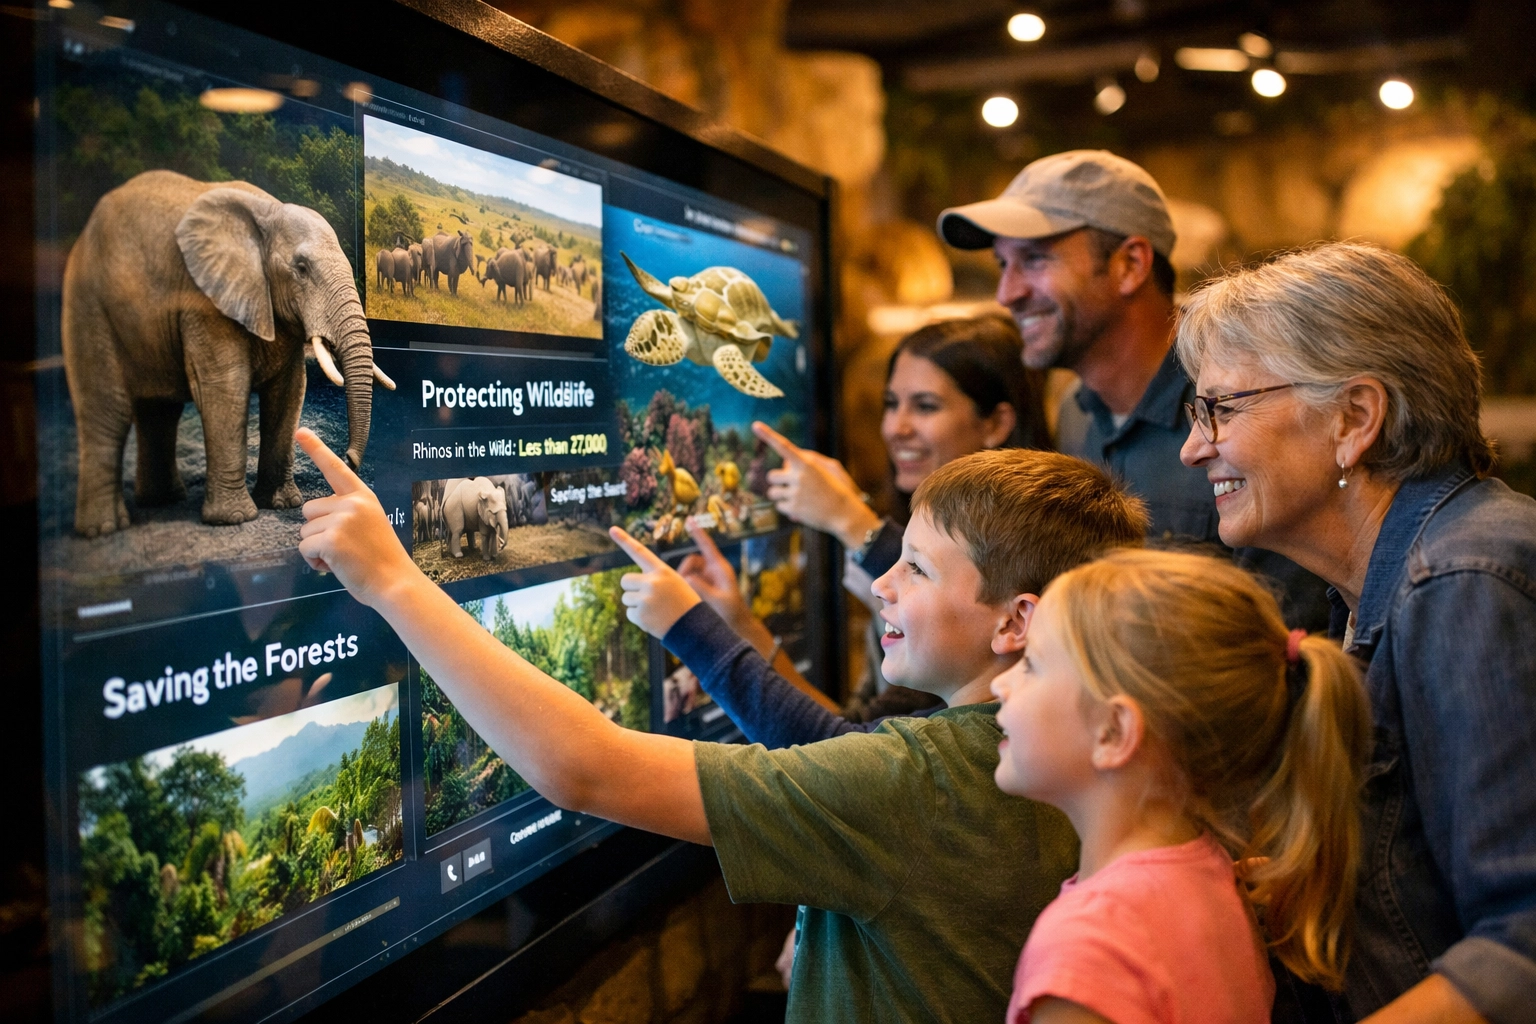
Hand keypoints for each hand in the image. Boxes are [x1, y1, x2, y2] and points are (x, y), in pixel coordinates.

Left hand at [295, 429, 416, 606]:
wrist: (396, 583)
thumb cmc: (382, 560)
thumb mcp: (370, 525)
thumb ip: (347, 513)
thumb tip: (316, 518)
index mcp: (363, 497)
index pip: (336, 468)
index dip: (316, 449)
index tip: (300, 431)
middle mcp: (352, 503)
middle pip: (309, 510)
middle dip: (318, 530)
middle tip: (346, 546)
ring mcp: (342, 520)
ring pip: (304, 531)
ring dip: (317, 548)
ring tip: (344, 557)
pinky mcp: (331, 539)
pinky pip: (304, 548)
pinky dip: (314, 561)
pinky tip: (336, 566)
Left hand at [611, 527, 700, 637]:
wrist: (694, 627)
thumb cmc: (684, 603)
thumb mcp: (674, 583)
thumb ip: (653, 578)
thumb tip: (628, 582)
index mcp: (662, 571)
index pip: (640, 552)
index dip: (624, 540)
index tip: (611, 529)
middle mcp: (652, 582)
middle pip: (625, 580)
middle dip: (631, 588)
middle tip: (648, 597)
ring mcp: (645, 599)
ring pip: (626, 598)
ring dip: (636, 604)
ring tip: (655, 609)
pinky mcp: (641, 615)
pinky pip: (629, 613)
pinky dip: (638, 618)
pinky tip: (654, 619)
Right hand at [677, 519, 751, 630]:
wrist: (737, 625)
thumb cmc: (731, 613)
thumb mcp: (716, 601)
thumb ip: (701, 588)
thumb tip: (685, 578)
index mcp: (720, 568)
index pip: (707, 546)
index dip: (698, 533)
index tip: (689, 520)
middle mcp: (713, 570)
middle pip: (692, 560)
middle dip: (685, 571)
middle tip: (684, 585)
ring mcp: (707, 578)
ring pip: (688, 572)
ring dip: (684, 581)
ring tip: (688, 596)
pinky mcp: (702, 587)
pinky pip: (688, 581)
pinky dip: (685, 587)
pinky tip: (685, 598)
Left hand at [754, 421, 879, 546]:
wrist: (845, 513)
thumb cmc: (837, 488)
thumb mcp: (830, 468)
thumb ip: (808, 460)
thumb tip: (786, 462)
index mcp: (807, 464)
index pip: (784, 446)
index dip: (768, 435)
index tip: (756, 426)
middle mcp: (799, 476)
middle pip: (771, 475)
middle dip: (779, 481)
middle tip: (793, 485)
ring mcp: (795, 493)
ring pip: (772, 492)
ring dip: (781, 495)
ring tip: (799, 498)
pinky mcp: (793, 509)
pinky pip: (779, 506)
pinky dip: (787, 508)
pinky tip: (802, 508)